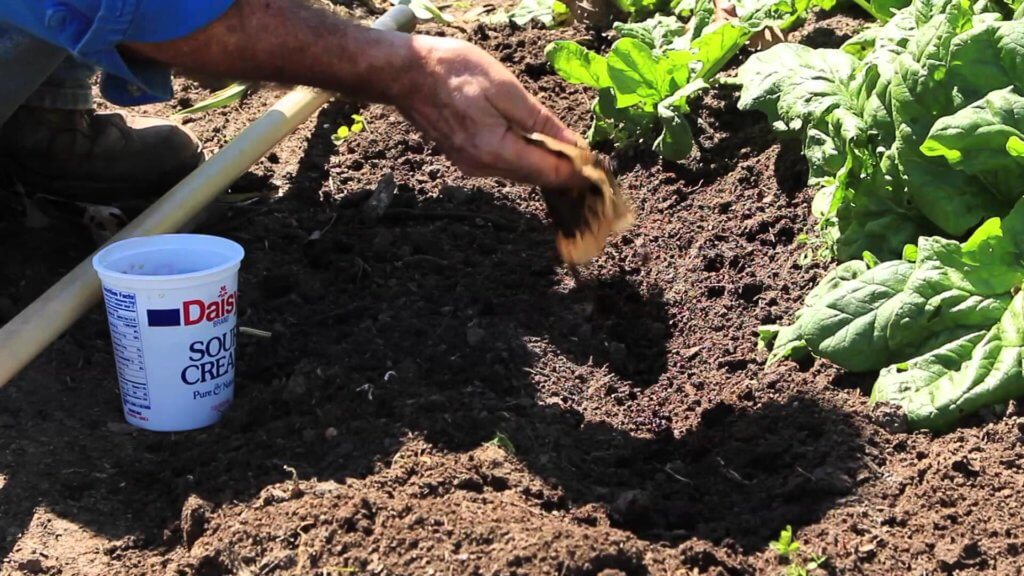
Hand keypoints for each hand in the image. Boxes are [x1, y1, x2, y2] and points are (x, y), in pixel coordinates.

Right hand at [395, 35, 587, 188]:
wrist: (405, 73)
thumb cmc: (453, 71)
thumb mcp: (505, 89)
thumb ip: (540, 121)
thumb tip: (572, 144)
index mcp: (496, 150)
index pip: (549, 173)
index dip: (579, 172)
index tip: (601, 167)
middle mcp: (484, 167)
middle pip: (536, 178)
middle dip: (566, 172)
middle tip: (595, 162)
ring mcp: (472, 165)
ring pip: (521, 173)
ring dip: (547, 166)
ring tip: (573, 155)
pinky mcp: (465, 158)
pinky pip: (505, 165)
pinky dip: (527, 159)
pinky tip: (539, 147)